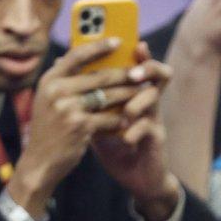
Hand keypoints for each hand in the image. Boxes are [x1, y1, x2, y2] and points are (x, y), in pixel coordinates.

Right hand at [8, 38, 140, 218]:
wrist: (40, 161)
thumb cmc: (50, 128)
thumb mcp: (48, 100)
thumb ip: (63, 80)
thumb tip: (78, 55)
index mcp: (49, 80)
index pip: (77, 56)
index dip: (99, 47)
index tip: (118, 41)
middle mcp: (57, 91)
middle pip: (101, 76)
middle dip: (125, 75)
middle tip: (143, 73)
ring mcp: (68, 108)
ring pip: (110, 97)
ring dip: (129, 96)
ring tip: (144, 94)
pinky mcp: (81, 126)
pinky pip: (111, 118)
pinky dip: (122, 120)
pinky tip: (130, 122)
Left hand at [89, 42, 180, 220]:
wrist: (136, 178)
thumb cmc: (117, 148)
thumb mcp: (98, 119)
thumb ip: (86, 96)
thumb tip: (61, 67)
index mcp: (134, 95)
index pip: (141, 67)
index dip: (142, 54)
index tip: (136, 42)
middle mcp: (148, 104)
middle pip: (159, 75)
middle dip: (147, 69)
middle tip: (133, 73)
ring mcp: (155, 120)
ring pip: (155, 99)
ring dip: (140, 102)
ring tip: (127, 112)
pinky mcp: (157, 139)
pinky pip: (149, 128)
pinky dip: (134, 132)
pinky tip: (125, 139)